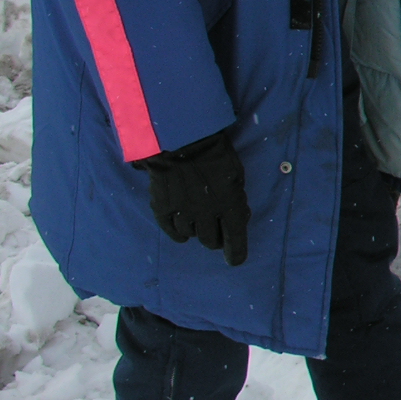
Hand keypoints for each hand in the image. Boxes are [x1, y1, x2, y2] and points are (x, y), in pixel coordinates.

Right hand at [138, 128, 249, 265]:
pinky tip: (183, 232)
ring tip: (199, 220)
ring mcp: (182, 212)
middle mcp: (206, 214)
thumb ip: (236, 198)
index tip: (236, 260)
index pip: (235, 238)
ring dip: (198, 231)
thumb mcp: (237, 175)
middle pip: (211, 241)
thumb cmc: (215, 153)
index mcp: (229, 205)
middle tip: (217, 228)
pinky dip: (179, 234)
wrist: (181, 139)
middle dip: (217, 237)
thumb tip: (237, 216)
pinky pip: (172, 230)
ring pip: (192, 235)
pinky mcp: (163, 208)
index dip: (236, 252)